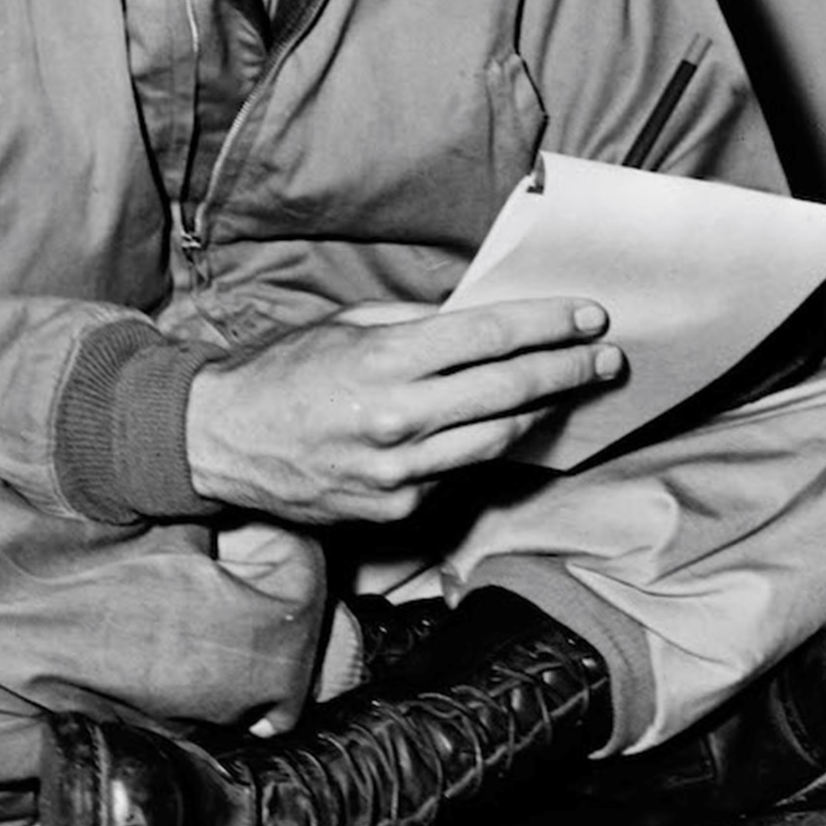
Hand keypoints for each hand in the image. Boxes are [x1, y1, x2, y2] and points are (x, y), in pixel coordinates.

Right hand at [185, 298, 623, 525]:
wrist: (220, 443)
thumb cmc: (282, 373)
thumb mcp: (345, 326)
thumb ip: (416, 325)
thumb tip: (482, 320)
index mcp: (385, 361)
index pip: (490, 337)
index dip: (548, 324)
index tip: (589, 315)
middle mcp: (398, 419)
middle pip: (509, 392)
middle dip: (567, 370)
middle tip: (606, 358)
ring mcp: (399, 473)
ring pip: (496, 439)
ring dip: (543, 413)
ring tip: (570, 391)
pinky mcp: (395, 509)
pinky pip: (457, 474)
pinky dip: (483, 446)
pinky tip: (503, 427)